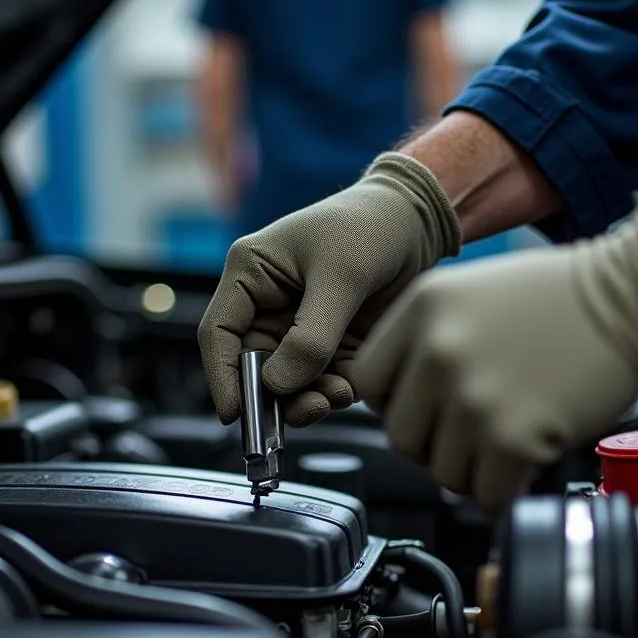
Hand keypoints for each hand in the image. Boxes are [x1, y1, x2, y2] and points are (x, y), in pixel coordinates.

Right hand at [198, 153, 459, 426]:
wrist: (418, 223)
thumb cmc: (370, 228)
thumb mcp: (340, 277)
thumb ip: (310, 336)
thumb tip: (278, 385)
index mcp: (252, 275)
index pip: (219, 333)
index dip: (222, 376)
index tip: (234, 413)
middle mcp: (270, 307)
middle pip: (254, 368)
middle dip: (273, 397)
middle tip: (298, 413)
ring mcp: (301, 331)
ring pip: (288, 384)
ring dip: (305, 400)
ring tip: (332, 396)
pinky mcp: (333, 349)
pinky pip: (322, 384)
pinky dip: (331, 394)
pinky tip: (347, 389)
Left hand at [354, 212, 637, 513]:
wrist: (636, 298)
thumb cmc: (562, 297)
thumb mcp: (471, 291)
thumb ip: (424, 340)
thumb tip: (399, 401)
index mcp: (423, 308)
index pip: (367, 383)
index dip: (396, 404)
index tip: (424, 408)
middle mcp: (439, 351)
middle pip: (401, 437)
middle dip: (436, 445)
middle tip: (473, 433)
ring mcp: (474, 396)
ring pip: (442, 472)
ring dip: (473, 469)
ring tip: (506, 440)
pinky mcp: (512, 437)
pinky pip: (484, 493)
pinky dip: (504, 489)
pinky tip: (525, 460)